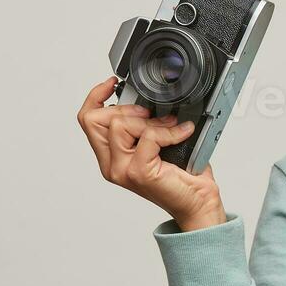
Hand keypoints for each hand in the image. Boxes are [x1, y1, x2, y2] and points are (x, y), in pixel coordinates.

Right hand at [77, 75, 226, 231]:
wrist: (198, 203)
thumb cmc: (182, 178)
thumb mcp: (158, 144)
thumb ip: (144, 126)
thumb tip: (149, 101)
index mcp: (111, 158)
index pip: (88, 121)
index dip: (95, 96)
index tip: (112, 82)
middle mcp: (112, 165)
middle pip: (97, 119)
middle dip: (127, 109)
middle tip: (151, 116)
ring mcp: (122, 170)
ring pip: (120, 124)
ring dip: (150, 121)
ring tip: (170, 129)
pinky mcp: (139, 171)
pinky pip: (149, 135)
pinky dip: (169, 131)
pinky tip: (182, 134)